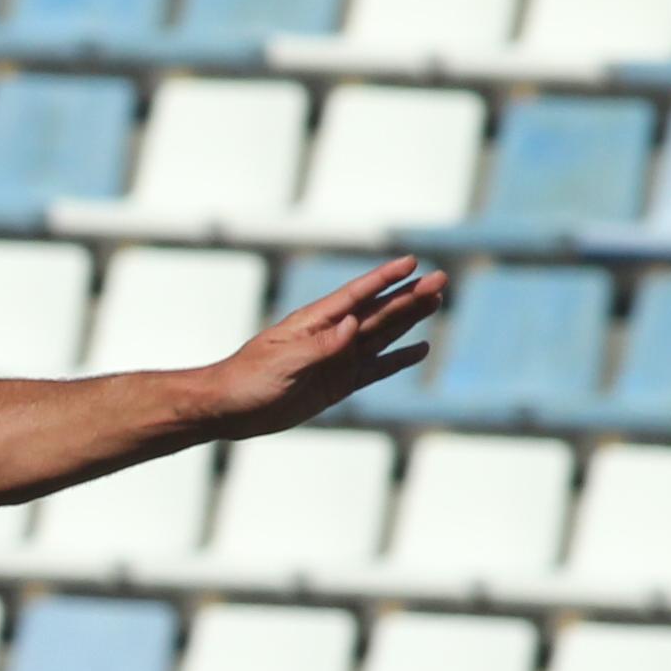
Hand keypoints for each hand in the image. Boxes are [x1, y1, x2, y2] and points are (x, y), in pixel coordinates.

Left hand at [177, 260, 446, 442]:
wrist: (228, 408)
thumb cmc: (248, 380)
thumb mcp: (283, 363)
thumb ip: (320, 346)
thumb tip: (352, 326)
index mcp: (314, 323)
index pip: (357, 295)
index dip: (384, 279)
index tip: (411, 262)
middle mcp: (330, 336)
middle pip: (378, 312)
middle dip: (410, 296)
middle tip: (442, 279)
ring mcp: (336, 359)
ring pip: (382, 335)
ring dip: (409, 319)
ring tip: (437, 301)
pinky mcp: (338, 384)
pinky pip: (376, 369)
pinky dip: (398, 359)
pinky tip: (420, 348)